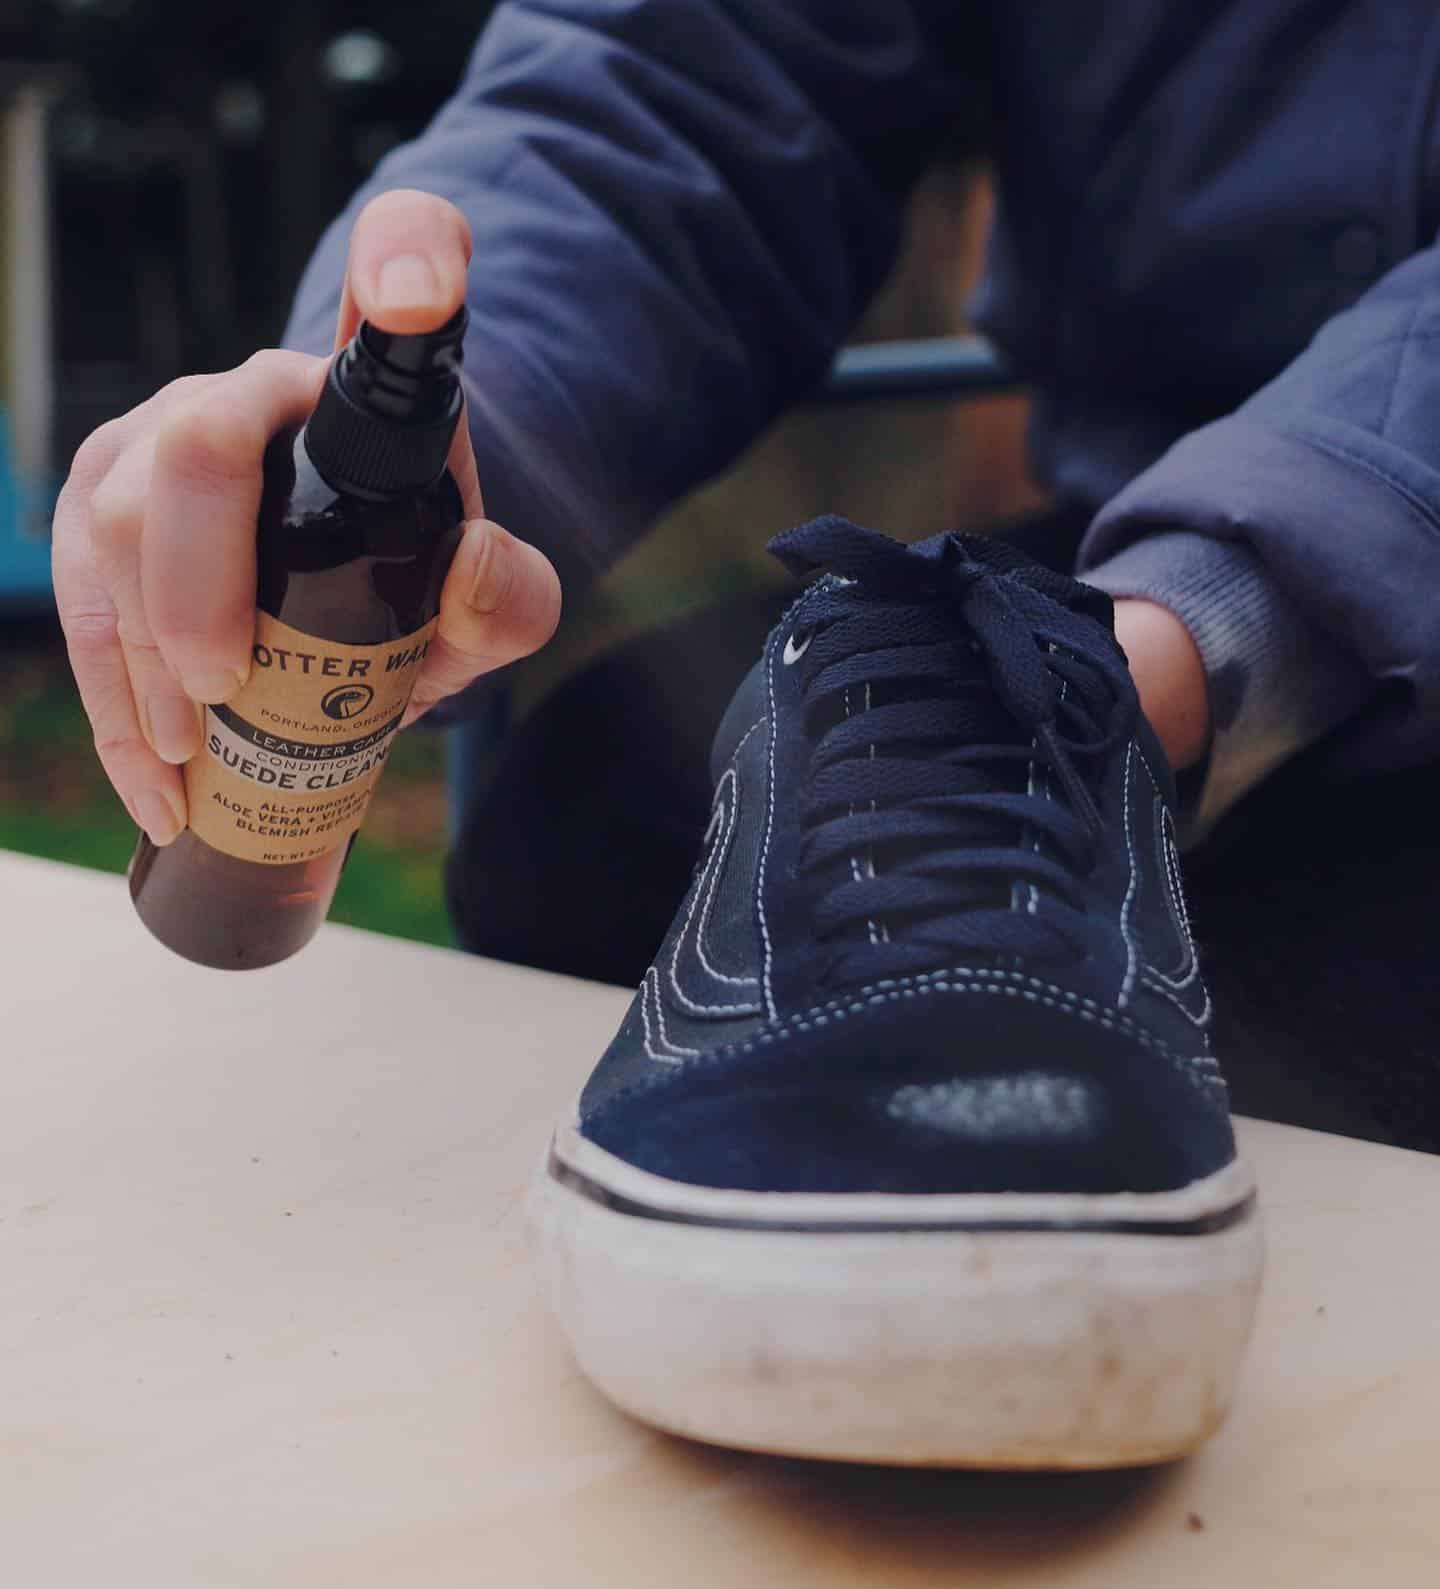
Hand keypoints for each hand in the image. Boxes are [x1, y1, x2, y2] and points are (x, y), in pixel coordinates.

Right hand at [53, 189, 560, 845]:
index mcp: (353, 393)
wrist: (360, 608)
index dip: (410, 257)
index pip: (394, 266)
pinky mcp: (97, 513)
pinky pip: (78, 599)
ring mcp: (154, 446)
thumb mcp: (493, 605)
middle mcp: (243, 395)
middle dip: (190, 592)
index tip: (426, 296)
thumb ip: (509, 596)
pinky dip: (110, 705)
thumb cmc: (423, 585)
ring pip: (108, 526)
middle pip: (190, 454)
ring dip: (136, 660)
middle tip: (227, 696)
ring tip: (188, 758)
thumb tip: (467, 562)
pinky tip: (154, 781)